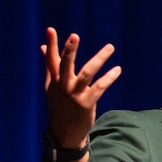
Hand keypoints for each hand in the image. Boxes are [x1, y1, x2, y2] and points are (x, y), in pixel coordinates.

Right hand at [41, 27, 120, 147]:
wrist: (65, 133)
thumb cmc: (59, 107)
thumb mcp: (51, 87)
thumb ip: (49, 66)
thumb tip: (43, 47)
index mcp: (54, 81)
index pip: (51, 59)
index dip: (51, 45)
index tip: (50, 29)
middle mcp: (63, 86)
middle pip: (65, 64)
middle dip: (69, 50)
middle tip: (74, 35)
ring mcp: (75, 94)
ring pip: (87, 73)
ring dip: (99, 59)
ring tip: (110, 47)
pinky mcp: (87, 103)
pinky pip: (100, 87)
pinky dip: (109, 77)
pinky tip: (117, 69)